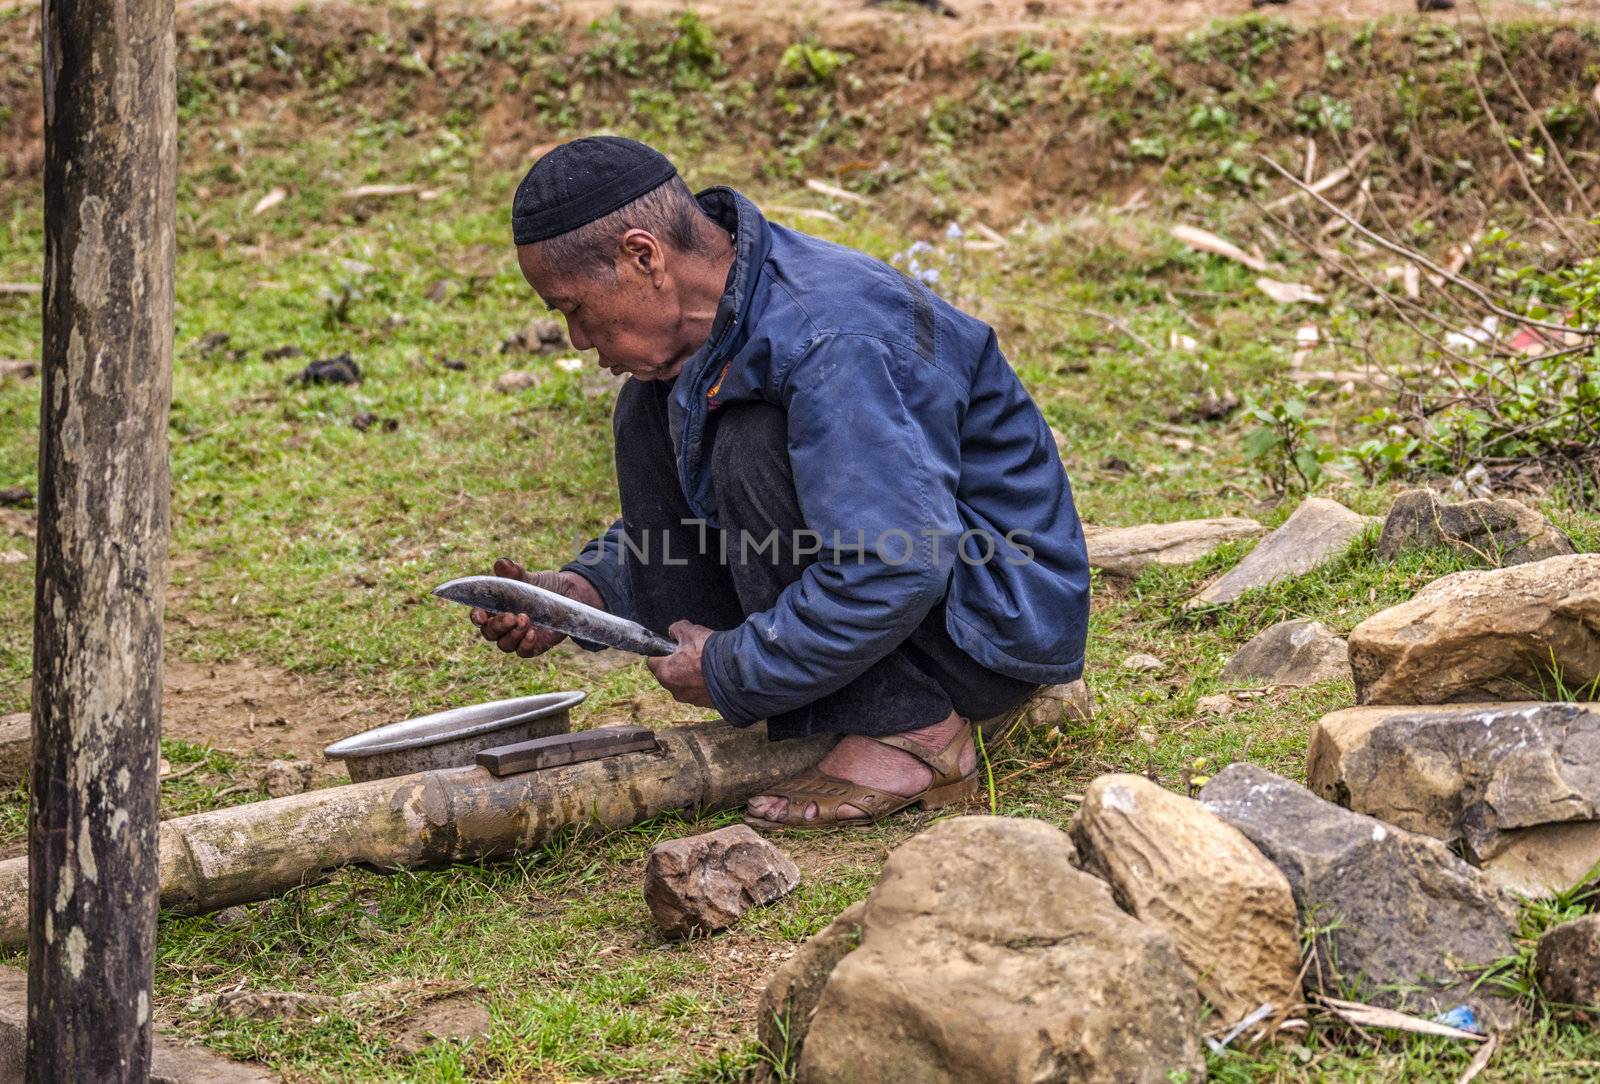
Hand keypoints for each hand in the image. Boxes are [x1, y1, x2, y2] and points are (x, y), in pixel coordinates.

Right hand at [470, 557, 605, 658]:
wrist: (568, 595)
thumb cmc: (541, 586)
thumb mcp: (528, 578)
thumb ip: (513, 573)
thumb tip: (501, 563)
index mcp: (495, 609)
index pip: (479, 616)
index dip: (477, 617)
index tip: (481, 616)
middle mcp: (502, 626)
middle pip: (490, 633)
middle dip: (498, 626)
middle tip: (511, 616)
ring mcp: (516, 638)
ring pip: (504, 644)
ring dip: (512, 634)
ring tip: (525, 619)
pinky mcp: (532, 646)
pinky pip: (523, 651)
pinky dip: (525, 644)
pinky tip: (533, 633)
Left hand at [647, 620, 714, 706]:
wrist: (736, 672)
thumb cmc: (710, 652)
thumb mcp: (691, 631)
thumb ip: (677, 629)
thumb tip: (673, 631)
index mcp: (665, 673)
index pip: (652, 661)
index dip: (661, 652)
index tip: (671, 647)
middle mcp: (674, 690)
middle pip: (669, 674)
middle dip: (677, 664)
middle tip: (692, 654)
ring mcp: (690, 699)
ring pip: (684, 685)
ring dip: (691, 676)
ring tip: (706, 665)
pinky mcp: (705, 704)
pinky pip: (699, 692)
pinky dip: (704, 684)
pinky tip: (714, 674)